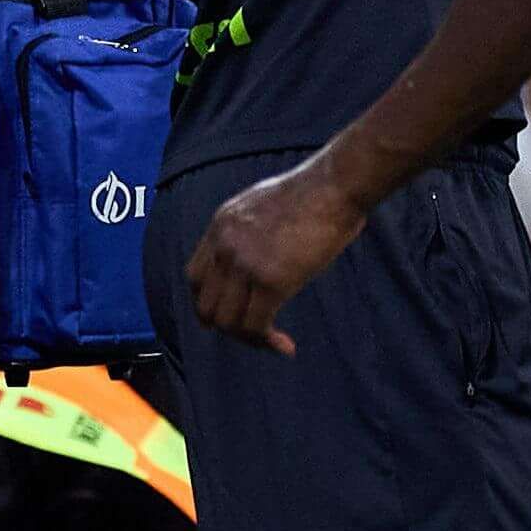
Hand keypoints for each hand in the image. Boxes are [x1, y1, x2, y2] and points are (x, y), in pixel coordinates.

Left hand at [184, 158, 372, 350]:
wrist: (336, 185)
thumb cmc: (319, 190)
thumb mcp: (267, 204)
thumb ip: (254, 231)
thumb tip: (267, 252)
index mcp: (221, 226)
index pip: (195, 278)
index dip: (210, 302)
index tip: (233, 313)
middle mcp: (224, 247)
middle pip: (206, 305)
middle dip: (228, 326)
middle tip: (255, 333)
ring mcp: (245, 264)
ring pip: (228, 321)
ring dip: (249, 338)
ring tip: (272, 342)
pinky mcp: (271, 280)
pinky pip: (256, 324)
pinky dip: (267, 341)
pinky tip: (285, 346)